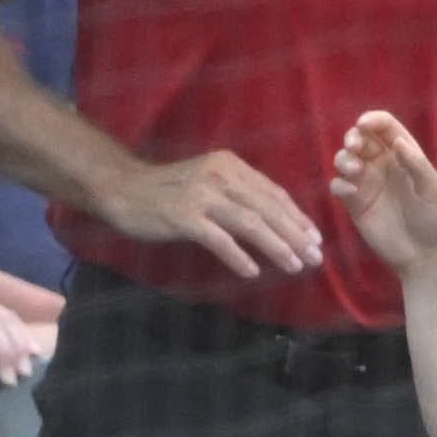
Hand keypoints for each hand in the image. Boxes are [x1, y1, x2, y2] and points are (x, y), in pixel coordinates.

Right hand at [95, 149, 322, 280]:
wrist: (122, 189)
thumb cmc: (168, 190)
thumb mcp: (208, 181)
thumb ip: (238, 194)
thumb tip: (279, 221)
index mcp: (228, 164)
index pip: (272, 192)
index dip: (296, 217)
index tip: (315, 238)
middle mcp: (217, 175)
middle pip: (266, 208)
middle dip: (294, 235)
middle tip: (314, 257)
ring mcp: (199, 195)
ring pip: (249, 223)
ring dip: (275, 247)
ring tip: (293, 265)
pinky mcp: (183, 215)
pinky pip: (218, 239)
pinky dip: (238, 256)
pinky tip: (252, 272)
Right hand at [332, 109, 436, 272]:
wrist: (424, 256)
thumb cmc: (434, 220)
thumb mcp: (433, 190)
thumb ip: (417, 164)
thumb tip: (398, 141)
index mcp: (403, 156)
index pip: (385, 128)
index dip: (373, 120)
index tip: (363, 124)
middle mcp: (381, 165)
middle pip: (360, 139)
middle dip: (352, 137)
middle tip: (354, 147)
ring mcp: (366, 183)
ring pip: (344, 159)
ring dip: (343, 159)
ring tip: (354, 170)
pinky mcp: (353, 203)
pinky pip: (338, 186)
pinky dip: (340, 185)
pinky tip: (350, 193)